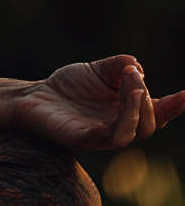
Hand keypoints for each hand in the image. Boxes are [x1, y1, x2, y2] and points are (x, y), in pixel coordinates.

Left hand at [13, 55, 184, 150]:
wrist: (34, 95)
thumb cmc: (68, 86)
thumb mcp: (97, 70)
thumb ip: (117, 67)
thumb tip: (137, 65)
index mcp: (125, 112)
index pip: (155, 114)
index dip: (173, 107)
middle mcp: (117, 127)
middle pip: (146, 125)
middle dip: (145, 99)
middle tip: (133, 76)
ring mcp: (99, 136)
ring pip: (127, 135)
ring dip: (133, 111)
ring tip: (132, 89)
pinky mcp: (78, 139)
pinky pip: (99, 139)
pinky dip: (109, 129)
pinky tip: (109, 117)